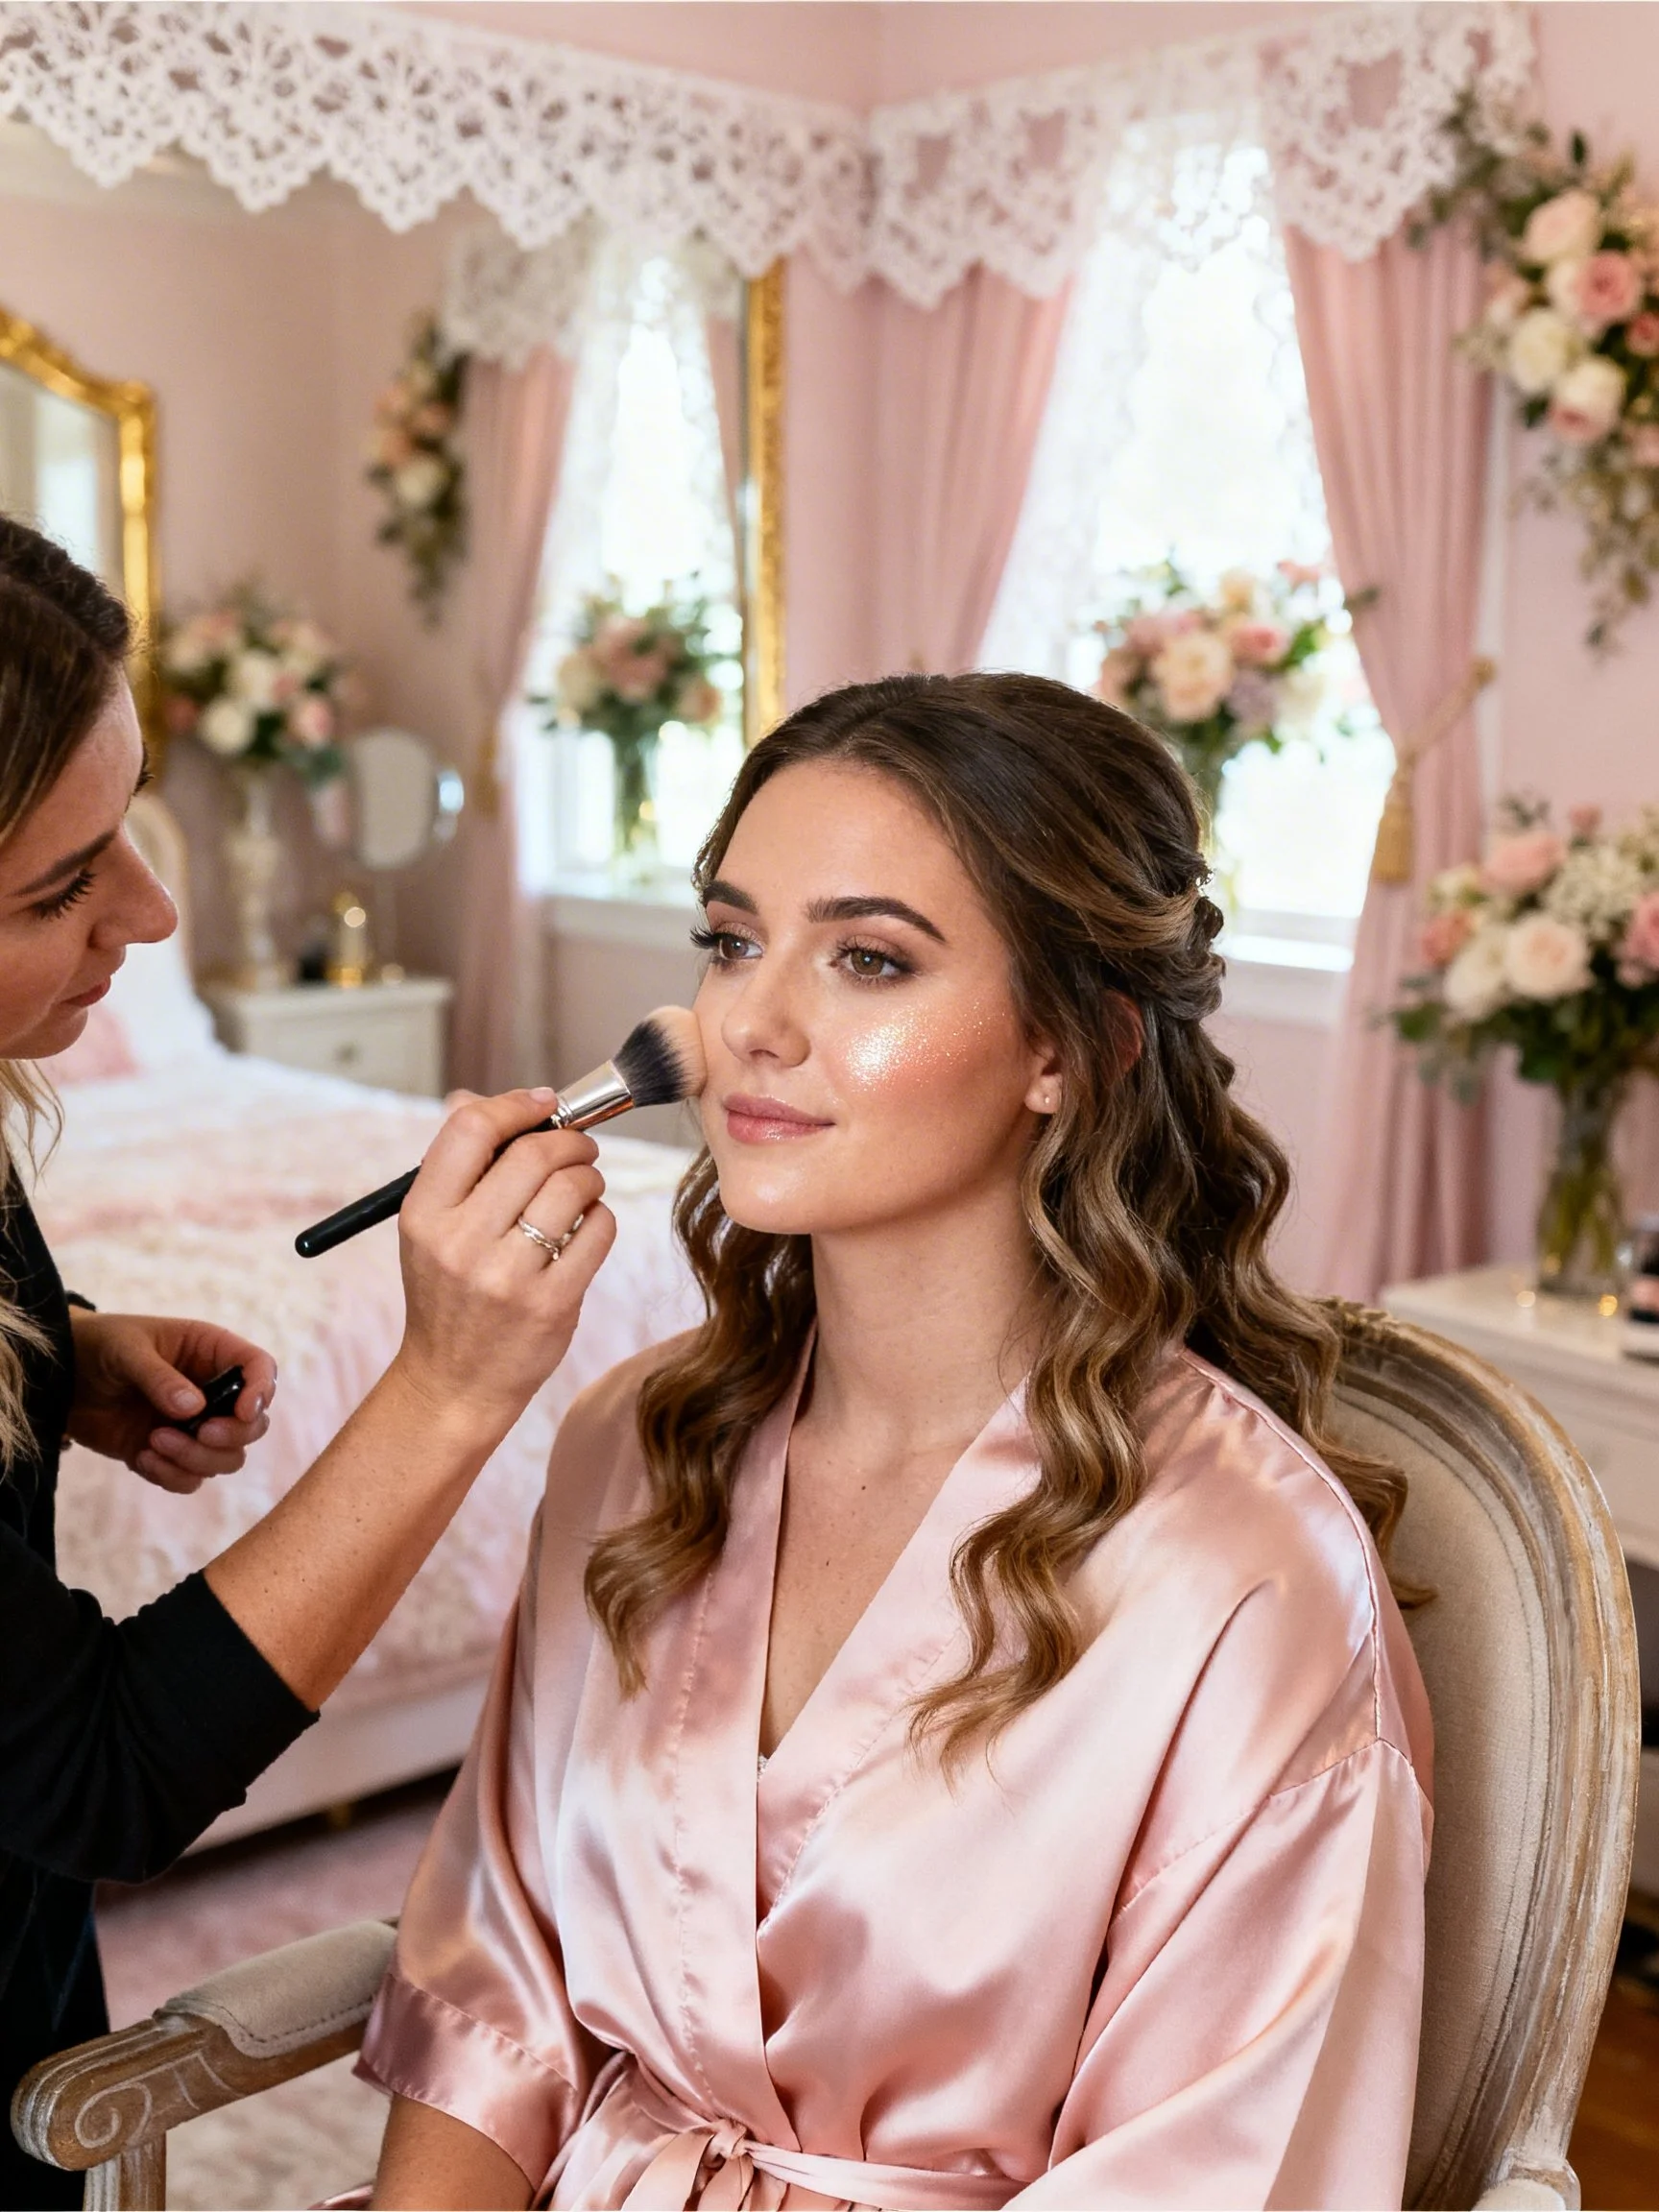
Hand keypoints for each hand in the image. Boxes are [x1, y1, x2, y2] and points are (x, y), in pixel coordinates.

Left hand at [68, 1313, 276, 1494]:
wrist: (59, 1378)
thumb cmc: (98, 1347)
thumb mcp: (126, 1350)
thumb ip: (159, 1377)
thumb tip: (194, 1409)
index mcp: (211, 1352)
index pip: (259, 1369)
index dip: (262, 1391)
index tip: (244, 1411)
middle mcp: (211, 1391)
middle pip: (253, 1424)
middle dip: (232, 1435)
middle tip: (199, 1433)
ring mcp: (192, 1426)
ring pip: (227, 1458)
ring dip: (197, 1459)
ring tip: (154, 1443)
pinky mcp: (168, 1453)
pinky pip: (191, 1478)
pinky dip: (172, 1476)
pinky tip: (141, 1458)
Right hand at [392, 1088, 616, 1439]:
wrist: (453, 1384)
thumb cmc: (448, 1294)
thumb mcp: (429, 1230)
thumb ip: (454, 1166)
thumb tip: (473, 1097)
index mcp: (423, 1215)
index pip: (470, 1129)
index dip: (515, 1105)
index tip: (543, 1104)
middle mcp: (460, 1243)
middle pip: (533, 1154)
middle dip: (569, 1140)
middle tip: (578, 1147)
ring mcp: (507, 1277)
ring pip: (573, 1188)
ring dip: (589, 1176)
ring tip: (584, 1186)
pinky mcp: (551, 1304)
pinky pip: (598, 1231)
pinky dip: (602, 1217)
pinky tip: (587, 1226)